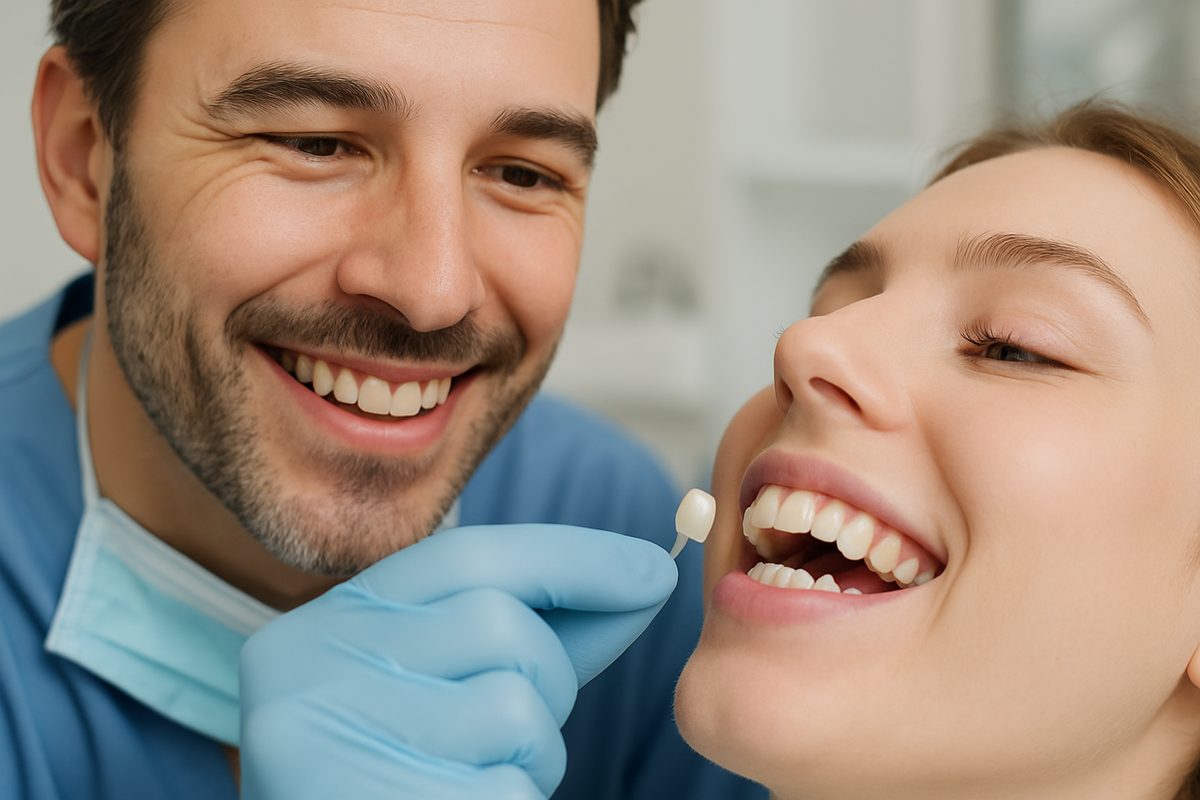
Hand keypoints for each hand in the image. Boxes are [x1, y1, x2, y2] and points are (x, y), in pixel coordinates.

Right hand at [239, 524, 676, 799]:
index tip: (652, 571)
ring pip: (516, 710)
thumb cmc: (393, 766)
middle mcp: (313, 670)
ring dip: (532, 752)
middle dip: (547, 677)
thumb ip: (528, 629)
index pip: (468, 556)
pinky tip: (460, 799)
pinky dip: (513, 797)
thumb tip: (645, 579)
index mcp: (327, 626)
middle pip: (503, 628)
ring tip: (472, 776)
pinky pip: (509, 790)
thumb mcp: (433, 679)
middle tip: (509, 730)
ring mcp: (334, 744)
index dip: (574, 557)